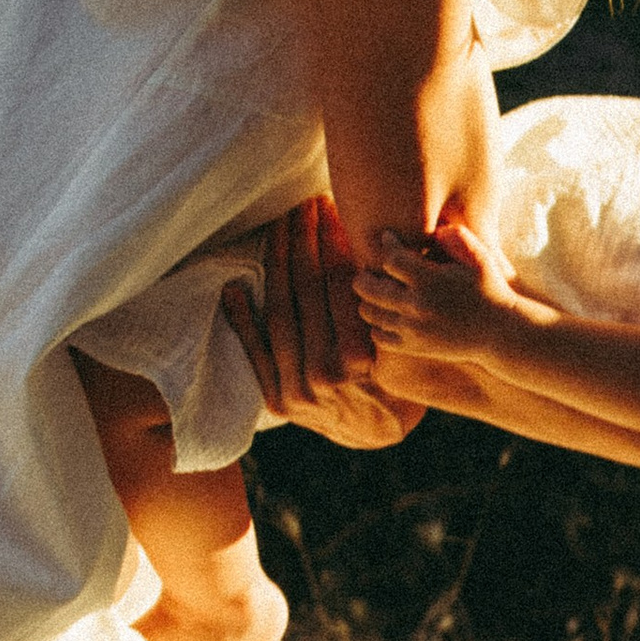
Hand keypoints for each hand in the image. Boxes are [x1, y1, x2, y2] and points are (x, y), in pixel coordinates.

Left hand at [227, 198, 424, 450]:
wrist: (379, 435)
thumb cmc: (401, 381)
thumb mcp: (406, 342)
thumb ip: (386, 305)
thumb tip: (379, 245)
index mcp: (361, 357)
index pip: (339, 282)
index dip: (332, 238)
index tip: (329, 207)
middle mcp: (325, 374)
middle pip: (307, 290)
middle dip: (303, 239)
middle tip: (303, 205)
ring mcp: (296, 389)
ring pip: (280, 311)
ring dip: (277, 262)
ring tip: (280, 226)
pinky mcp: (277, 402)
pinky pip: (255, 353)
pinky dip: (242, 319)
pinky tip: (234, 287)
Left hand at [355, 227, 563, 367]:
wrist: (500, 333)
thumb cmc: (490, 290)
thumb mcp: (480, 259)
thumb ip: (458, 238)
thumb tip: (434, 231)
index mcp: (430, 280)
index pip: (389, 258)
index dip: (386, 245)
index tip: (388, 238)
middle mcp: (416, 305)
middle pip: (367, 287)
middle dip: (364, 275)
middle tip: (368, 271)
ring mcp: (413, 329)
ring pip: (369, 312)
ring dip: (368, 300)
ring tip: (378, 293)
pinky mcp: (414, 347)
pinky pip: (378, 337)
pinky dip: (377, 325)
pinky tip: (389, 315)